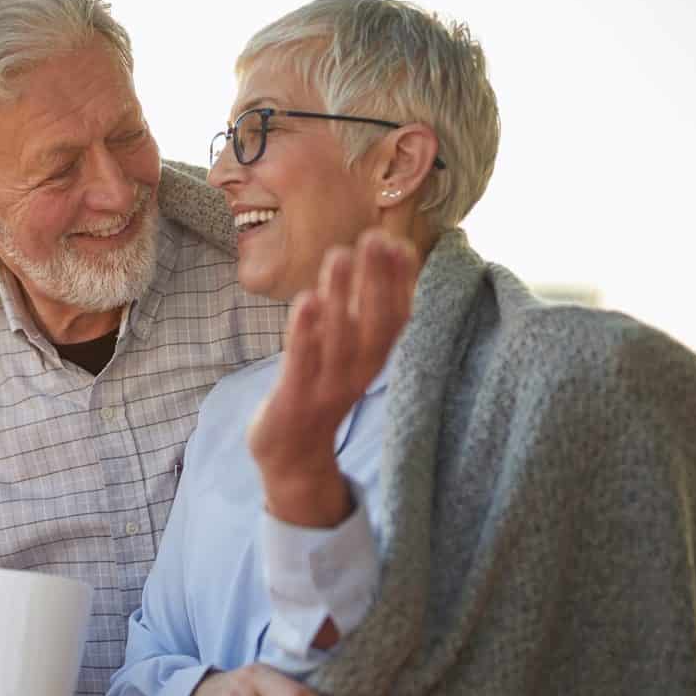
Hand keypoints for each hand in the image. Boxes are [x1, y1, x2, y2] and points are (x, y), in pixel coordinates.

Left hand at [248, 230, 417, 525]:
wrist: (294, 457)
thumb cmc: (319, 390)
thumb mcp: (347, 355)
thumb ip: (358, 316)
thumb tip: (372, 265)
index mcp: (372, 360)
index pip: (397, 318)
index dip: (402, 282)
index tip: (400, 244)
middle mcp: (357, 373)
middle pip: (374, 324)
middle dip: (377, 280)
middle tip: (374, 237)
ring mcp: (326, 387)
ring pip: (340, 339)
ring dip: (342, 296)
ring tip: (340, 255)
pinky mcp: (294, 399)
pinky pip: (302, 362)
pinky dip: (306, 332)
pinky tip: (307, 299)